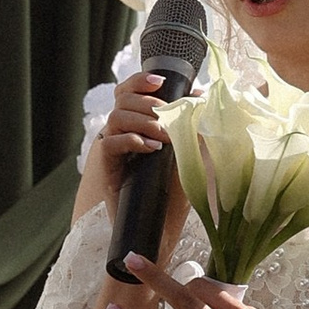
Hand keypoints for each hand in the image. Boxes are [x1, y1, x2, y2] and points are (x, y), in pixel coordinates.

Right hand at [92, 69, 190, 242]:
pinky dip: (129, 140)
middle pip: (121, 99)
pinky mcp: (107, 170)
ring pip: (114, 118)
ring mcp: (114, 151)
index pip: (129, 91)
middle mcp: (122, 132)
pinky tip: (149, 149)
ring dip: (141, 121)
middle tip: (165, 114)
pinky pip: (108, 145)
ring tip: (163, 136)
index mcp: (138, 123)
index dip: (140, 81)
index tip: (161, 82)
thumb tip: (201, 96)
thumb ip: (193, 126)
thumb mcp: (191, 153)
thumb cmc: (176, 190)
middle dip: (146, 102)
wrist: (162, 228)